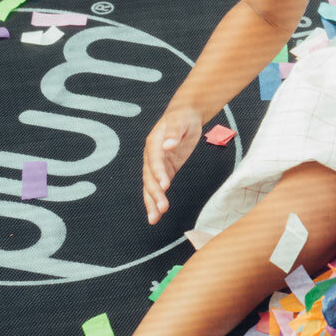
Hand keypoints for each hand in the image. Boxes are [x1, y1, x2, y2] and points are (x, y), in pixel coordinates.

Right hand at [143, 105, 202, 223]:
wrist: (184, 115)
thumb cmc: (182, 117)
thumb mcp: (181, 121)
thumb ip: (175, 133)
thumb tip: (168, 145)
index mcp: (154, 143)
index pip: (155, 160)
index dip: (158, 173)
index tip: (165, 186)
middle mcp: (152, 156)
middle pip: (150, 177)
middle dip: (155, 193)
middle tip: (162, 208)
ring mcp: (157, 164)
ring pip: (151, 186)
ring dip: (152, 202)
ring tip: (154, 219)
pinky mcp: (165, 170)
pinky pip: (159, 187)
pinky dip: (158, 200)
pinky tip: (158, 213)